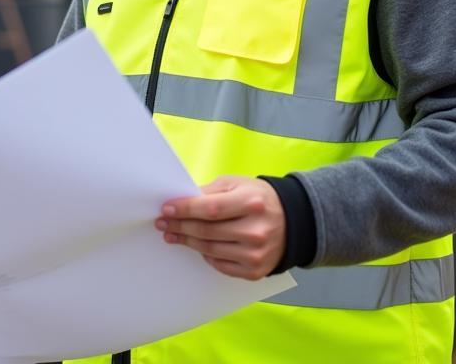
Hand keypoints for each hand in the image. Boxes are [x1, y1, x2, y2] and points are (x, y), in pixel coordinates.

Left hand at [155, 175, 285, 279]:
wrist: (292, 221)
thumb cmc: (259, 198)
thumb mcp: (237, 184)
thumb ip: (210, 192)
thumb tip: (182, 201)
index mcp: (251, 203)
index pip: (210, 209)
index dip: (185, 210)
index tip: (166, 209)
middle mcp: (255, 231)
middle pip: (207, 232)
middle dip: (180, 226)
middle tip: (163, 223)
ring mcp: (256, 254)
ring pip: (210, 250)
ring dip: (188, 241)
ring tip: (173, 235)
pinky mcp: (255, 271)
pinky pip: (220, 265)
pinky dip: (206, 255)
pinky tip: (196, 246)